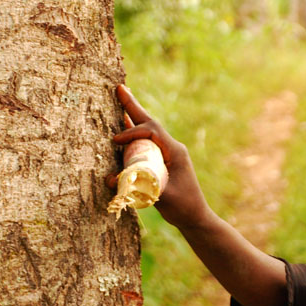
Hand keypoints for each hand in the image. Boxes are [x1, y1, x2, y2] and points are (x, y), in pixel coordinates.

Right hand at [107, 84, 211, 229]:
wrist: (196, 217)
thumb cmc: (183, 207)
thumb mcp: (162, 197)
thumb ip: (138, 189)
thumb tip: (110, 180)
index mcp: (176, 151)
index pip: (152, 132)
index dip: (132, 132)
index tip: (116, 141)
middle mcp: (172, 147)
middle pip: (149, 122)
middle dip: (133, 106)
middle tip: (119, 88)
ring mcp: (168, 153)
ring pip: (148, 129)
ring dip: (133, 115)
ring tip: (122, 96)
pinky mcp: (163, 160)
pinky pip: (147, 141)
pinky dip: (135, 131)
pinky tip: (125, 123)